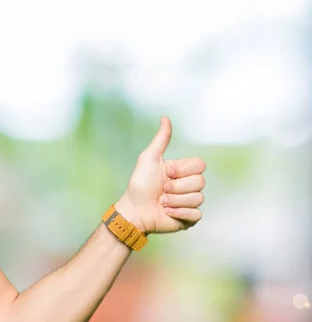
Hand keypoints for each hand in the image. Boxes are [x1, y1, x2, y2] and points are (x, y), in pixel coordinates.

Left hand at [114, 116, 205, 233]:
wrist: (135, 210)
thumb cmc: (139, 184)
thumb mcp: (149, 159)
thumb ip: (161, 140)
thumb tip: (165, 118)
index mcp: (182, 170)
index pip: (200, 165)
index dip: (183, 170)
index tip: (167, 173)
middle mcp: (188, 185)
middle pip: (201, 182)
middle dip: (177, 187)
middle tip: (162, 190)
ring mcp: (190, 201)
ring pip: (198, 198)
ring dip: (175, 201)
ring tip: (161, 202)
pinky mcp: (190, 218)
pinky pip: (196, 214)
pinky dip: (179, 213)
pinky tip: (167, 212)